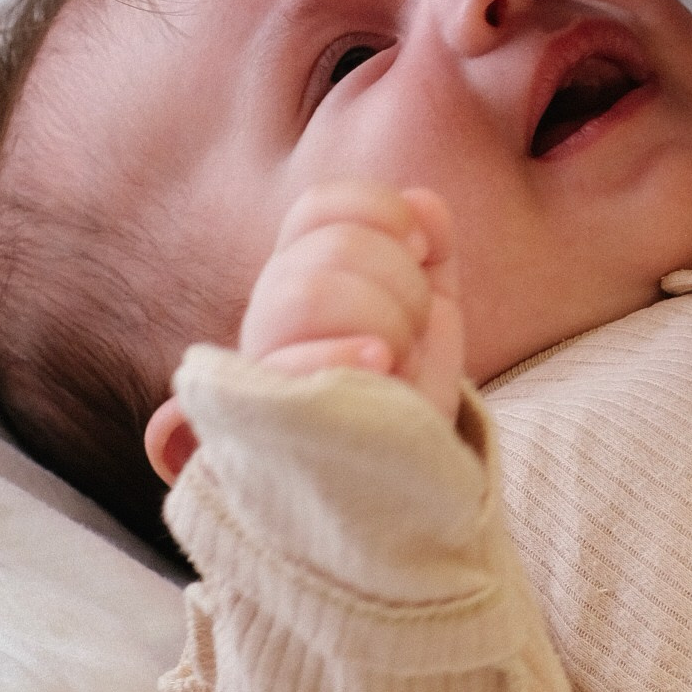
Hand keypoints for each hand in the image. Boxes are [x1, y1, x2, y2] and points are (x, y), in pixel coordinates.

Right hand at [145, 182, 464, 485]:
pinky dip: (345, 357)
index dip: (379, 211)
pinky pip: (288, 365)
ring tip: (398, 359)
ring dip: (380, 319)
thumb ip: (429, 253)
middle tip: (415, 329)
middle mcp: (272, 312)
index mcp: (304, 275)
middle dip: (400, 280)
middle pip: (329, 247)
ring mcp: (262, 365)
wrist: (403, 489)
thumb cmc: (406, 396)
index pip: (319, 207)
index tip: (422, 249)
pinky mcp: (264, 421)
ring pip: (305, 292)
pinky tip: (382, 368)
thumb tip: (423, 202)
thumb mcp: (428, 316)